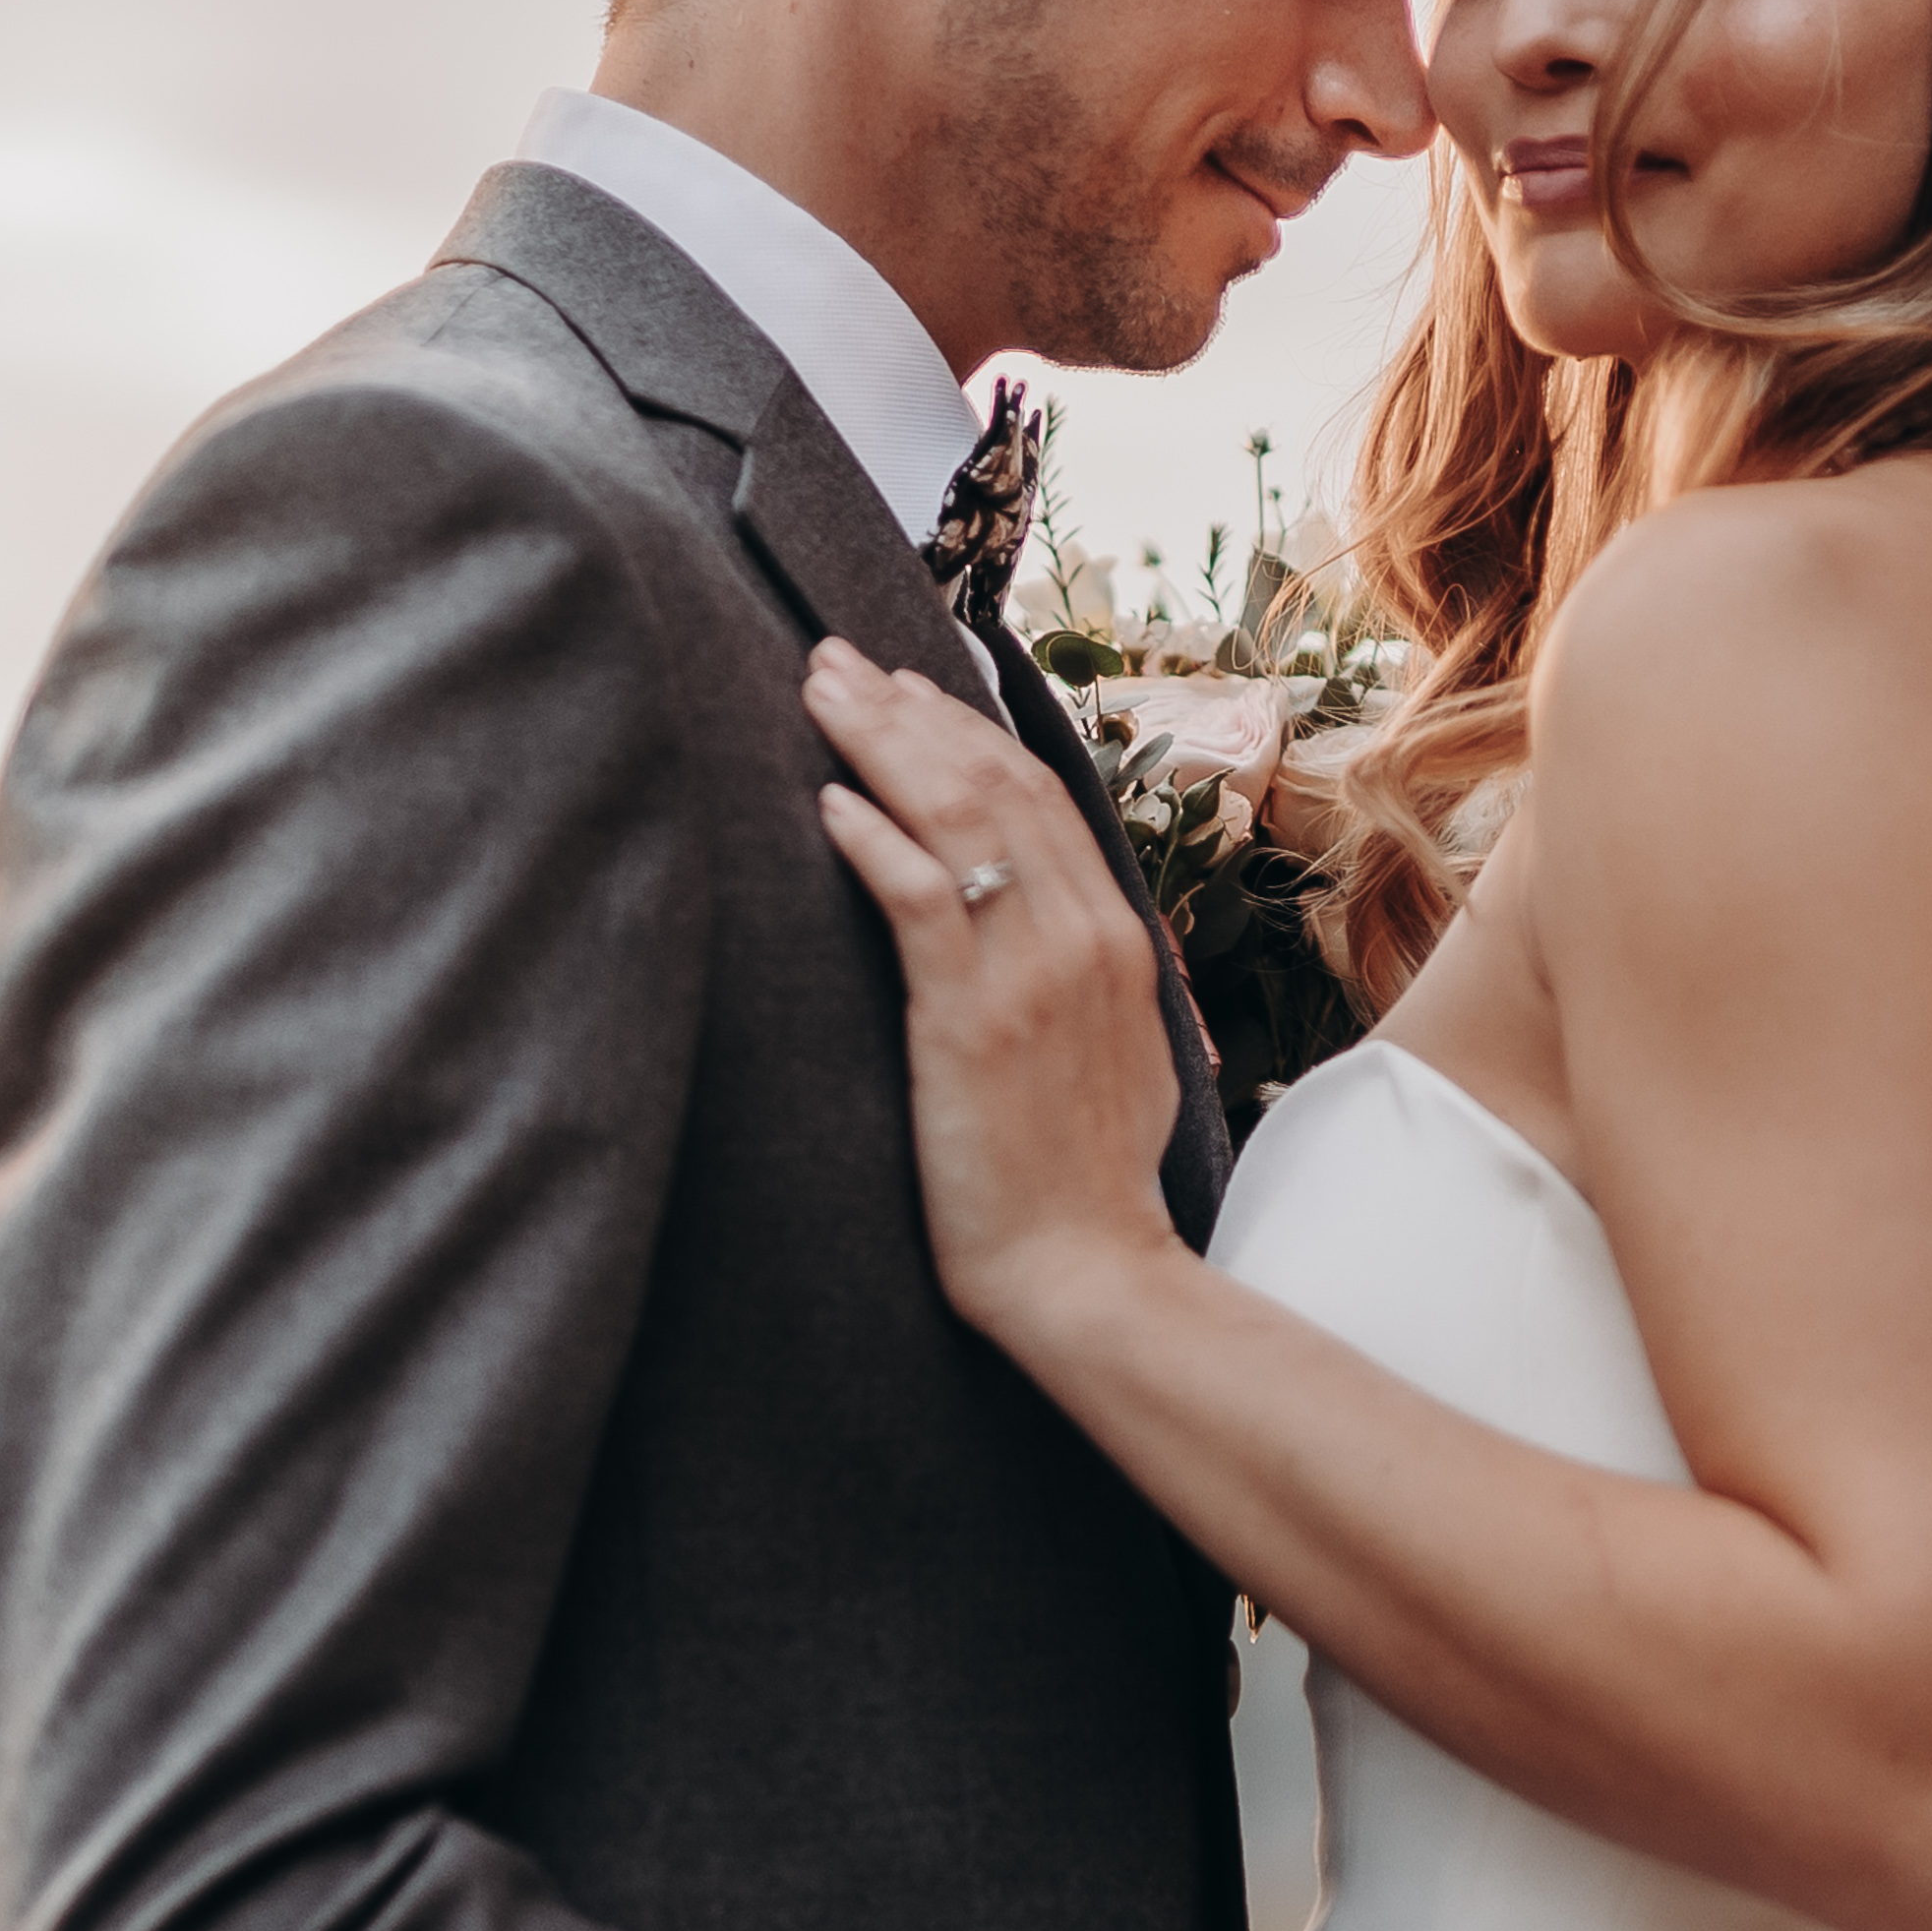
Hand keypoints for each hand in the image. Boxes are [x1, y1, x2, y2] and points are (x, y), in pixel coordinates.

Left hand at [805, 640, 1188, 1342]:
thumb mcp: (1111, 1055)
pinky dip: (873, 843)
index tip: (902, 686)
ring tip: (817, 698)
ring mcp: (1031, 974)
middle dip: (908, 711)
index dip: (963, 728)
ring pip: (957, 820)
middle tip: (834, 661)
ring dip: (880, 747)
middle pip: (991, 783)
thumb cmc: (1081, 1180)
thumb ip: (1082, 977)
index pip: (1037, 794)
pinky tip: (827, 806)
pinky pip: (921, 903)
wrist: (1084, 1269)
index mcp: (1114, 938)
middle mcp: (1081, 936)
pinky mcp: (972, 1021)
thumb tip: (1038, 930)